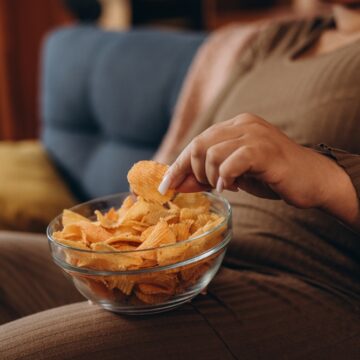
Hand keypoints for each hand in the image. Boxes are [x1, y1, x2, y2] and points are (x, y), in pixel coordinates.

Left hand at [158, 113, 353, 211]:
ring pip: (211, 153)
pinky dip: (224, 178)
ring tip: (224, 186)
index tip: (165, 187)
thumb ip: (207, 175)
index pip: (196, 142)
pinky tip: (230, 187)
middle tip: (201, 188)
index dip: (177, 166)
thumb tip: (176, 184)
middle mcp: (242, 124)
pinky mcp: (264, 149)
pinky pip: (231, 162)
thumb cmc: (272, 177)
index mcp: (235, 126)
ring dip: (210, 177)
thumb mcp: (234, 175)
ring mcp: (254, 134)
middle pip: (198, 145)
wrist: (312, 179)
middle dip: (190, 172)